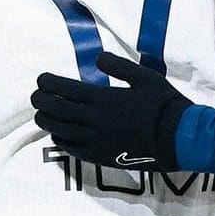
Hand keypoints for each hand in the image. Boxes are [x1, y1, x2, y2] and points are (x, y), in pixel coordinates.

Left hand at [30, 51, 191, 170]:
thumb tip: (97, 58)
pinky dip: (61, 141)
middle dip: (41, 101)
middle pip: (56, 110)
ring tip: (41, 114)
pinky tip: (58, 136)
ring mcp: (96, 141)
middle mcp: (94, 120)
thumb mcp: (144, 76)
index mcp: (103, 98)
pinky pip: (73, 150)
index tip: (40, 79)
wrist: (178, 138)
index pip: (64, 89)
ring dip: (46, 121)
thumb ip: (118, 66)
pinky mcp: (101, 157)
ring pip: (60, 131)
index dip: (48, 83)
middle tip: (36, 96)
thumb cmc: (163, 104)